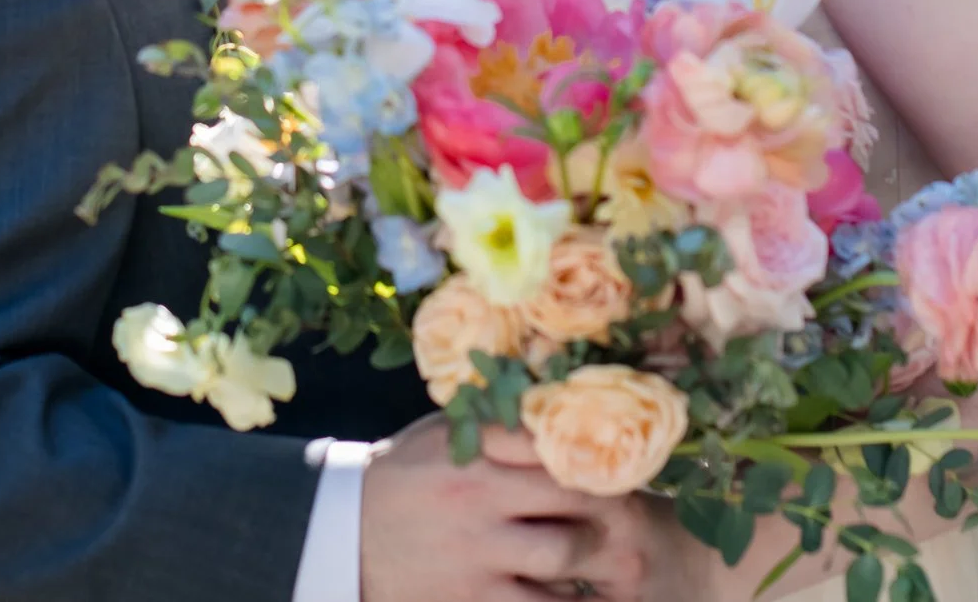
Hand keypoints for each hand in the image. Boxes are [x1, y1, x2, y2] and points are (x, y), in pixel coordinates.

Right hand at [359, 415, 714, 601]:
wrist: (341, 538)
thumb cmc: (404, 478)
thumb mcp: (440, 436)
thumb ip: (495, 424)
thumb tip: (562, 396)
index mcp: (472, 449)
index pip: (551, 437)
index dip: (596, 444)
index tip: (624, 451)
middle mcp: (478, 499)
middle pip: (572, 493)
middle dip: (612, 502)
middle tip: (635, 507)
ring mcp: (476, 555)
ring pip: (566, 553)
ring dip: (598, 556)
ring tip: (622, 557)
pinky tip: (588, 598)